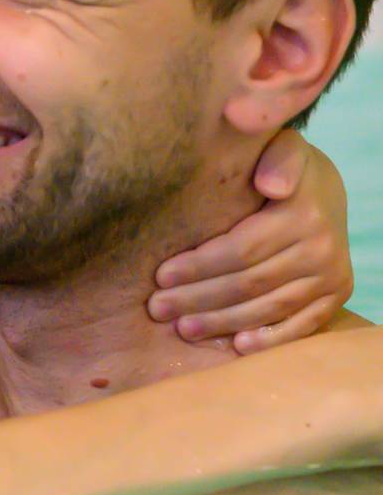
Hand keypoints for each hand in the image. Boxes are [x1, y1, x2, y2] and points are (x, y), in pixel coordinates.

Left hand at [149, 128, 352, 352]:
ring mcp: (332, 277)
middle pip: (249, 284)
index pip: (240, 250)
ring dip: (224, 323)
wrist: (324, 188)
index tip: (160, 276)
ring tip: (183, 329)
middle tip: (158, 309)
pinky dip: (271, 338)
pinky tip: (238, 346)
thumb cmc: (280, 166)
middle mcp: (322, 251)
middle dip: (199, 299)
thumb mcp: (280, 148)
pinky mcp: (336, 296)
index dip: (198, 267)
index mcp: (303, 216)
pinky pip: (302, 324)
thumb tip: (271, 185)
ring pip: (269, 308)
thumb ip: (276, 158)